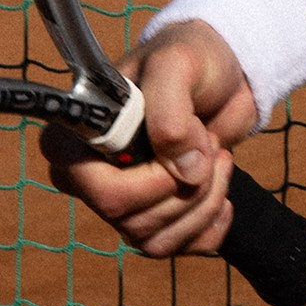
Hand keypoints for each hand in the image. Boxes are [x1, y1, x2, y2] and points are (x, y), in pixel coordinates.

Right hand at [38, 19, 257, 259]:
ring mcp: (122, 201)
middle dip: (185, 186)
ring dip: (203, 201)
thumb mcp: (179, 63)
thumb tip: (183, 173)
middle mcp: (90, 176)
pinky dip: (210, 226)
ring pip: (153, 240)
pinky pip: (178, 247)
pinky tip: (223, 194)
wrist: (228, 74)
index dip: (150, 179)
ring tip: (218, 155)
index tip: (188, 140)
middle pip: (129, 219)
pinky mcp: (157, 216)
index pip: (97, 189)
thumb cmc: (191, 58)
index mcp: (77, 138)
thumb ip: (170, 111)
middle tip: (209, 141)